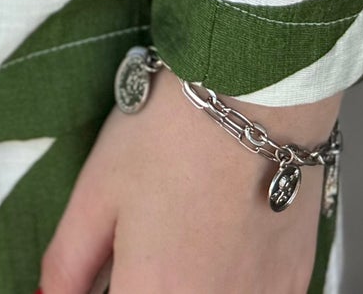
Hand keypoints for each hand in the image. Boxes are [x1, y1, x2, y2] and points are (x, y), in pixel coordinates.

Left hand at [40, 67, 340, 293]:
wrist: (257, 90)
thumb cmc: (169, 132)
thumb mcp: (97, 189)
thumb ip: (68, 262)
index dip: (103, 290)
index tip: (104, 270)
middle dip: (140, 283)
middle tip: (141, 243)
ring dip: (185, 283)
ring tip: (183, 235)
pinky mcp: (295, 281)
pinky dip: (229, 281)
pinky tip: (224, 242)